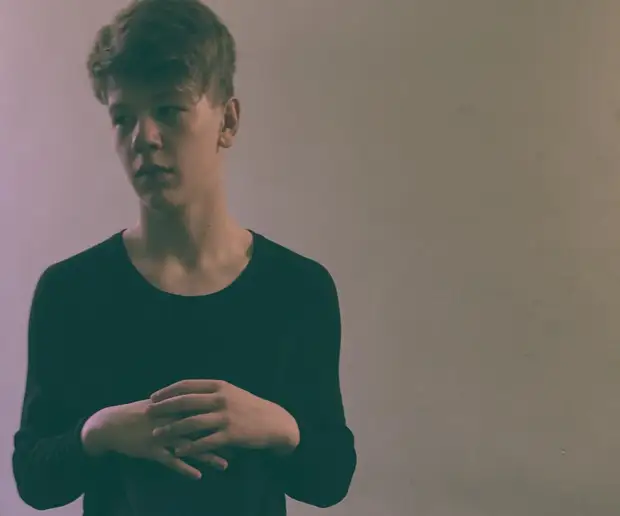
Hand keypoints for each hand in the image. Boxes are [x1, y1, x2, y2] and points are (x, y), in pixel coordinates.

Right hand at [81, 400, 228, 478]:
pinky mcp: (151, 449)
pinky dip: (184, 468)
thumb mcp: (164, 404)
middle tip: (241, 446)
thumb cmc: (141, 414)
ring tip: (225, 465)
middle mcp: (172, 419)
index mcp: (176, 406)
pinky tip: (197, 476)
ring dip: (208, 456)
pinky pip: (170, 461)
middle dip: (222, 438)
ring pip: (189, 446)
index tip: (241, 425)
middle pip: (202, 429)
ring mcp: (162, 435)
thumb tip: (204, 404)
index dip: (223, 419)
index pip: (205, 411)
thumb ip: (184, 405)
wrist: (112, 424)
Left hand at [147, 380, 299, 456]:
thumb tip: (186, 393)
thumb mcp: (232, 393)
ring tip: (156, 434)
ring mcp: (226, 417)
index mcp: (220, 386)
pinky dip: (190, 447)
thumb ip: (211, 392)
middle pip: (185, 402)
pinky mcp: (230, 434)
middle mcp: (221, 399)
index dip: (168, 391)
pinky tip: (178, 451)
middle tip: (147, 412)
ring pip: (191, 422)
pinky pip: (205, 442)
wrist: (274, 422)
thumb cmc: (249, 408)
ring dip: (171, 429)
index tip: (153, 397)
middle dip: (163, 407)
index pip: (187, 385)